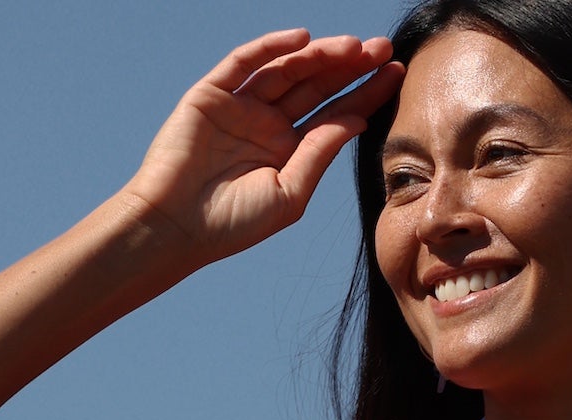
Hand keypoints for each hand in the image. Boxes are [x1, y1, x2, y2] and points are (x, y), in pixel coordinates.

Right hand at [117, 29, 403, 265]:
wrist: (176, 227)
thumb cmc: (232, 225)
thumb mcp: (289, 194)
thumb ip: (320, 154)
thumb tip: (358, 121)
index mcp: (289, 152)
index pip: (335, 115)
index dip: (365, 94)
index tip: (396, 76)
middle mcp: (268, 124)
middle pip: (316, 86)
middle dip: (349, 67)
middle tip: (382, 50)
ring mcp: (241, 106)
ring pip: (287, 70)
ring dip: (319, 56)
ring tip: (353, 48)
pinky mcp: (212, 94)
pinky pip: (245, 62)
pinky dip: (272, 47)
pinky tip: (302, 40)